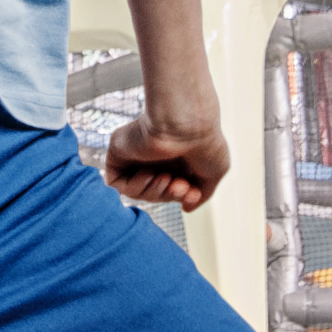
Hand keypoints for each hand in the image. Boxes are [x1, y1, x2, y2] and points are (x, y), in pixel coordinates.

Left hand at [102, 107, 228, 211]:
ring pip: (137, 191)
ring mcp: (136, 154)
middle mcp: (156, 155)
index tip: (192, 193)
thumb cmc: (204, 144)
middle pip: (155, 192)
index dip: (182, 196)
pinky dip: (134, 187)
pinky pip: (117, 184)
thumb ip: (201, 194)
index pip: (172, 188)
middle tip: (180, 186)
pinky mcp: (119, 152)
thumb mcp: (214, 173)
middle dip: (169, 195)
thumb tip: (186, 207)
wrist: (187, 125)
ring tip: (166, 177)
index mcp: (176, 157)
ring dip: (153, 192)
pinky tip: (149, 173)